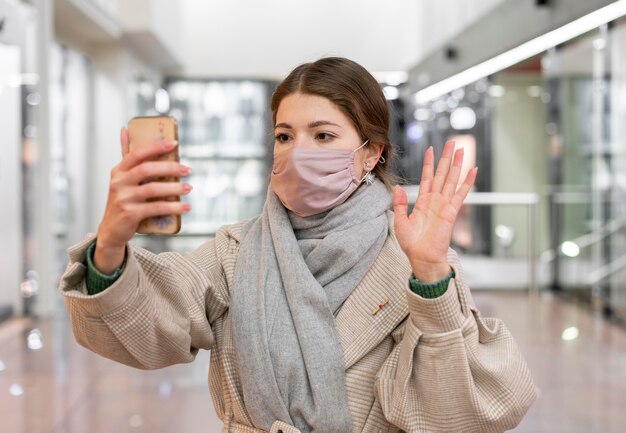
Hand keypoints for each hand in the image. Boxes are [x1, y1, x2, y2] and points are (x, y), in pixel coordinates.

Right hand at [94, 127, 191, 272]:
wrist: (111, 229)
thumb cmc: (123, 199)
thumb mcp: (121, 177)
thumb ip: (126, 155)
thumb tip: (125, 129)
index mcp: (119, 170)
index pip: (137, 153)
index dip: (156, 147)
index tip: (175, 144)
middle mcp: (118, 182)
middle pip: (147, 170)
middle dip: (170, 168)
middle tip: (188, 170)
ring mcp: (123, 199)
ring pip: (153, 189)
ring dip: (174, 188)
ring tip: (189, 188)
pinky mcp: (130, 214)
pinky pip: (155, 208)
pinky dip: (172, 207)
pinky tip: (185, 207)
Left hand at [393, 141, 476, 282]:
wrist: (422, 258)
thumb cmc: (412, 243)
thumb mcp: (400, 221)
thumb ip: (399, 204)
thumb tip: (397, 188)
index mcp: (422, 202)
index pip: (427, 178)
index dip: (429, 164)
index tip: (431, 149)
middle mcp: (435, 200)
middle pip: (442, 174)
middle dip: (446, 158)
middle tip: (452, 142)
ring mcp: (444, 205)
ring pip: (452, 180)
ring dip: (457, 165)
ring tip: (462, 149)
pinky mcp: (451, 212)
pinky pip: (460, 194)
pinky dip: (467, 182)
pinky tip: (473, 170)